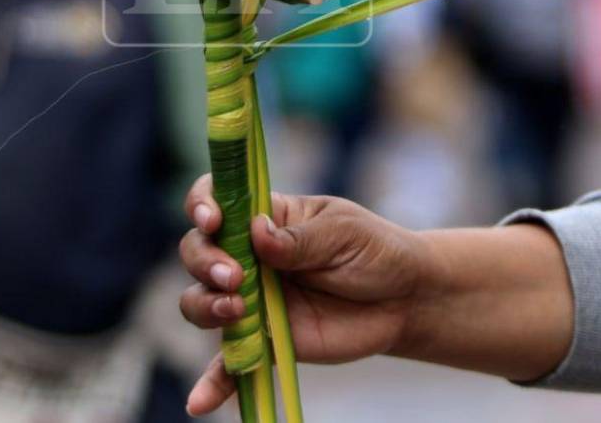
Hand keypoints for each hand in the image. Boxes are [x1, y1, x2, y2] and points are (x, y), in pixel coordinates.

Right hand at [178, 175, 431, 414]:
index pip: (215, 198)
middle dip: (205, 261)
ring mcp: (250, 298)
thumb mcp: (342, 232)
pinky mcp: (262, 340)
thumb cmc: (373, 251)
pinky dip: (212, 383)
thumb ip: (299, 238)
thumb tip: (257, 233)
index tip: (213, 220)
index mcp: (264, 216)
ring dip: (204, 306)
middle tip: (235, 276)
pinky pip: (228, 363)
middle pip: (197, 251)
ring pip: (199, 301)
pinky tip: (200, 403)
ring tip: (237, 312)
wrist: (403, 300)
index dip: (202, 205)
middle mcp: (247, 254)